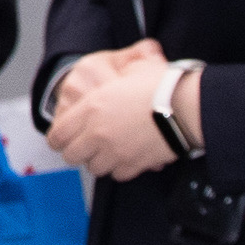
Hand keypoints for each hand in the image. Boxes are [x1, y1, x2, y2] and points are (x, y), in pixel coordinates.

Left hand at [43, 45, 181, 184]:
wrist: (186, 107)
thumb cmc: (161, 85)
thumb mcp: (132, 70)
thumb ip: (114, 75)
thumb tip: (118, 70)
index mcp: (91, 108)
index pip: (58, 134)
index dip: (58, 138)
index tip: (63, 138)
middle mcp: (98, 133)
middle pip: (72, 156)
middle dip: (77, 151)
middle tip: (86, 145)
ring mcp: (115, 152)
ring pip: (95, 167)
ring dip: (100, 160)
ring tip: (111, 149)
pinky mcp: (133, 165)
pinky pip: (118, 174)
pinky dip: (121, 168)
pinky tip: (129, 155)